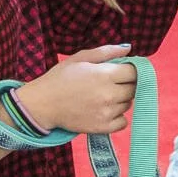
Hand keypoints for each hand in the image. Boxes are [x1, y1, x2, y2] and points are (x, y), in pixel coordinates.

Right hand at [17, 45, 135, 134]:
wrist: (42, 104)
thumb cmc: (60, 78)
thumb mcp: (80, 58)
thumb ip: (106, 52)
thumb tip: (128, 49)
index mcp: (104, 75)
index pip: (134, 73)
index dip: (130, 70)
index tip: (122, 72)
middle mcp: (109, 95)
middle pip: (133, 89)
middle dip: (126, 84)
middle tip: (110, 84)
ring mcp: (106, 113)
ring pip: (128, 105)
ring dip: (121, 100)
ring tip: (103, 96)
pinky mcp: (102, 127)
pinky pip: (123, 122)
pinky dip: (117, 117)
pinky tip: (105, 110)